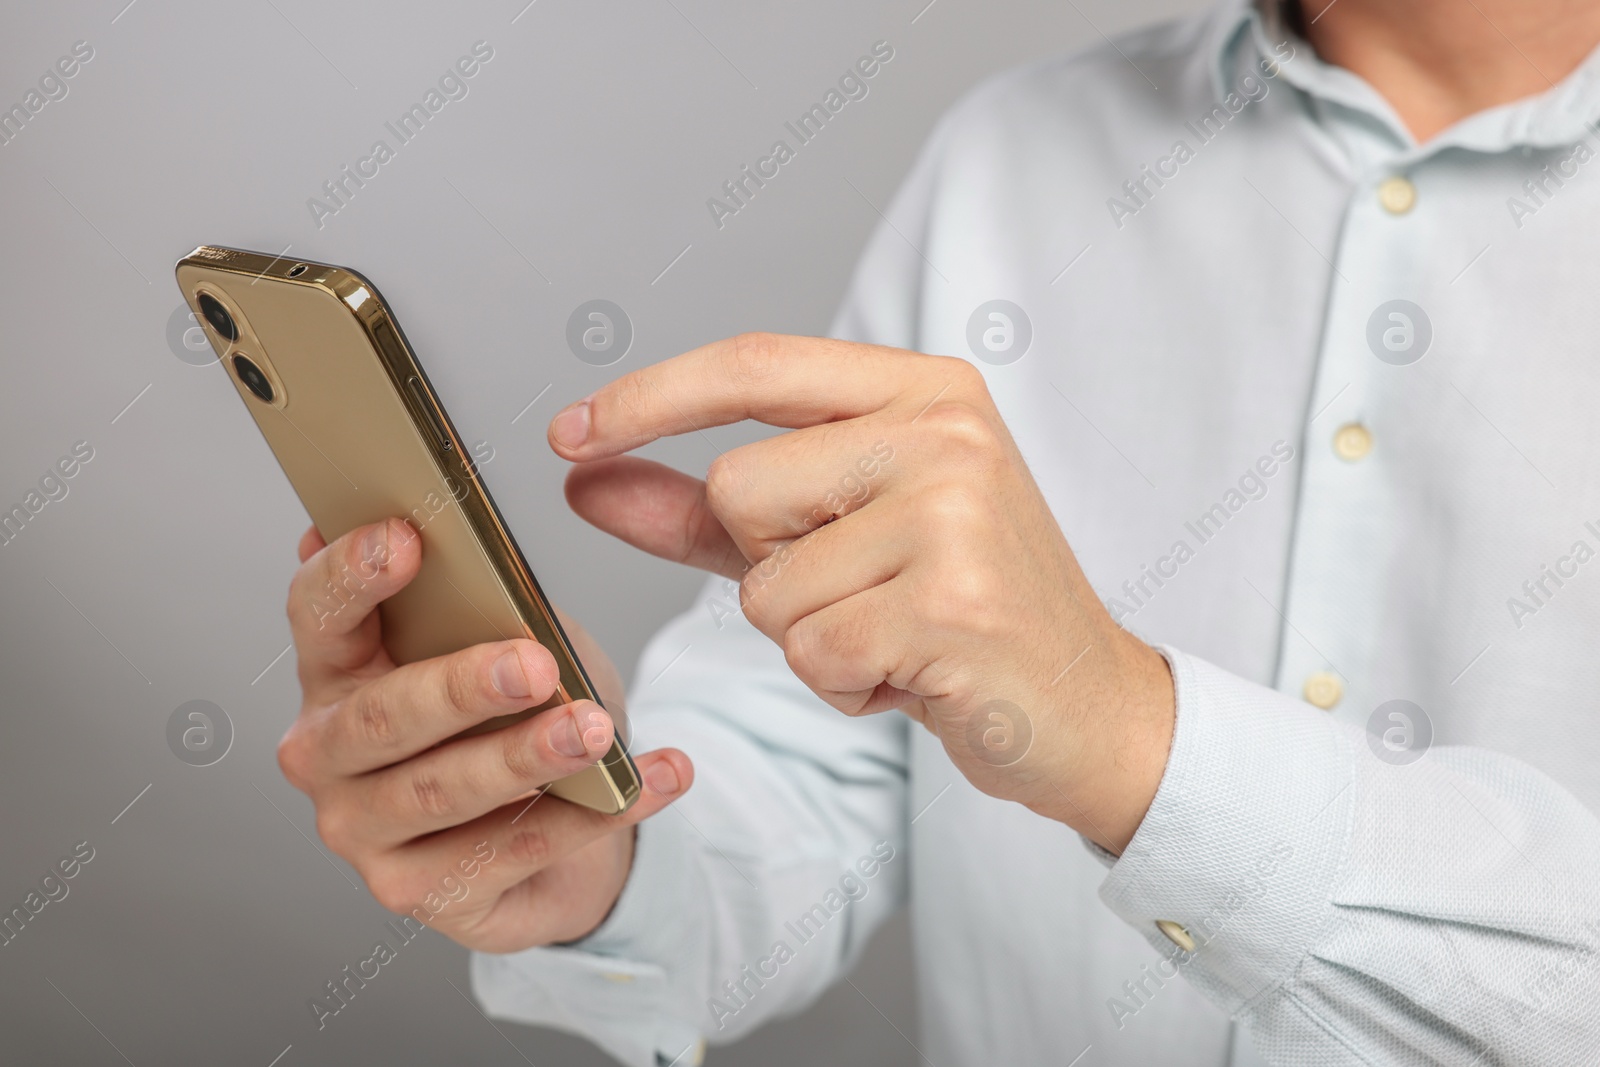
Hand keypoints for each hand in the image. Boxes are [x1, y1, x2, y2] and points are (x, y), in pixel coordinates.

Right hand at [276, 519, 693, 951]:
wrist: (554, 818)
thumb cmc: (514, 709)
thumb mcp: (503, 636)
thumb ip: (480, 598)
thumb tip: (479, 545)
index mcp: (335, 671)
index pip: (318, 613)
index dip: (353, 574)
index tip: (408, 538)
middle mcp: (327, 757)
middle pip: (382, 719)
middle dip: (462, 689)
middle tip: (537, 665)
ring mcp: (367, 835)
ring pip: (443, 793)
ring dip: (528, 758)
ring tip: (595, 730)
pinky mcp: (426, 895)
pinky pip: (516, 851)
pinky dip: (594, 814)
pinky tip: (652, 781)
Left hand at [548, 334, 1172, 853]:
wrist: (1088, 706)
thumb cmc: (959, 611)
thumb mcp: (833, 539)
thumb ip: (704, 510)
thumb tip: (584, 478)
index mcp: (925, 389)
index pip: (755, 364)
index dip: (650, 397)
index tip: (569, 433)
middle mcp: (946, 430)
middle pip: (740, 486)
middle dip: (770, 564)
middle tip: (867, 588)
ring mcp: (956, 512)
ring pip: (769, 585)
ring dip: (810, 636)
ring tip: (898, 633)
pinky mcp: (954, 602)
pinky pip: (811, 652)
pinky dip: (843, 686)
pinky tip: (915, 674)